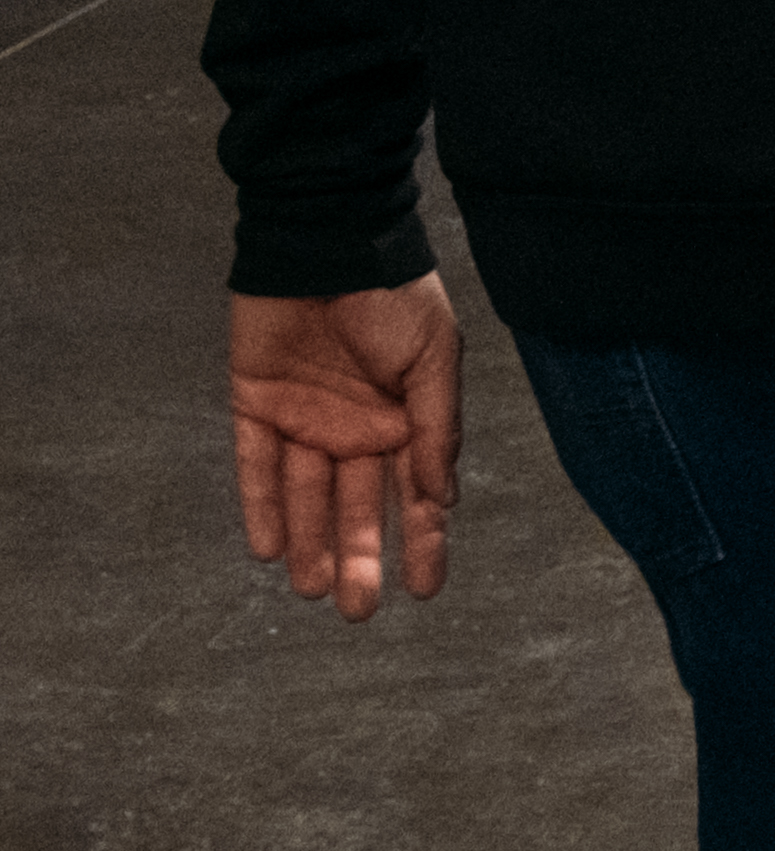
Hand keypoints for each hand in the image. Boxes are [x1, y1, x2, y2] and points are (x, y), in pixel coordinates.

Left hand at [227, 278, 460, 619]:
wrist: (326, 242)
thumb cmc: (393, 293)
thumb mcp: (434, 357)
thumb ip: (436, 428)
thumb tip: (440, 496)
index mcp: (404, 417)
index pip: (414, 493)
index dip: (423, 541)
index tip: (427, 587)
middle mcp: (356, 427)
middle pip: (357, 506)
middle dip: (362, 557)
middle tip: (360, 609)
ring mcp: (306, 420)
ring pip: (306, 496)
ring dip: (312, 543)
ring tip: (316, 589)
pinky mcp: (256, 406)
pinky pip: (256, 467)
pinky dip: (262, 506)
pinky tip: (269, 548)